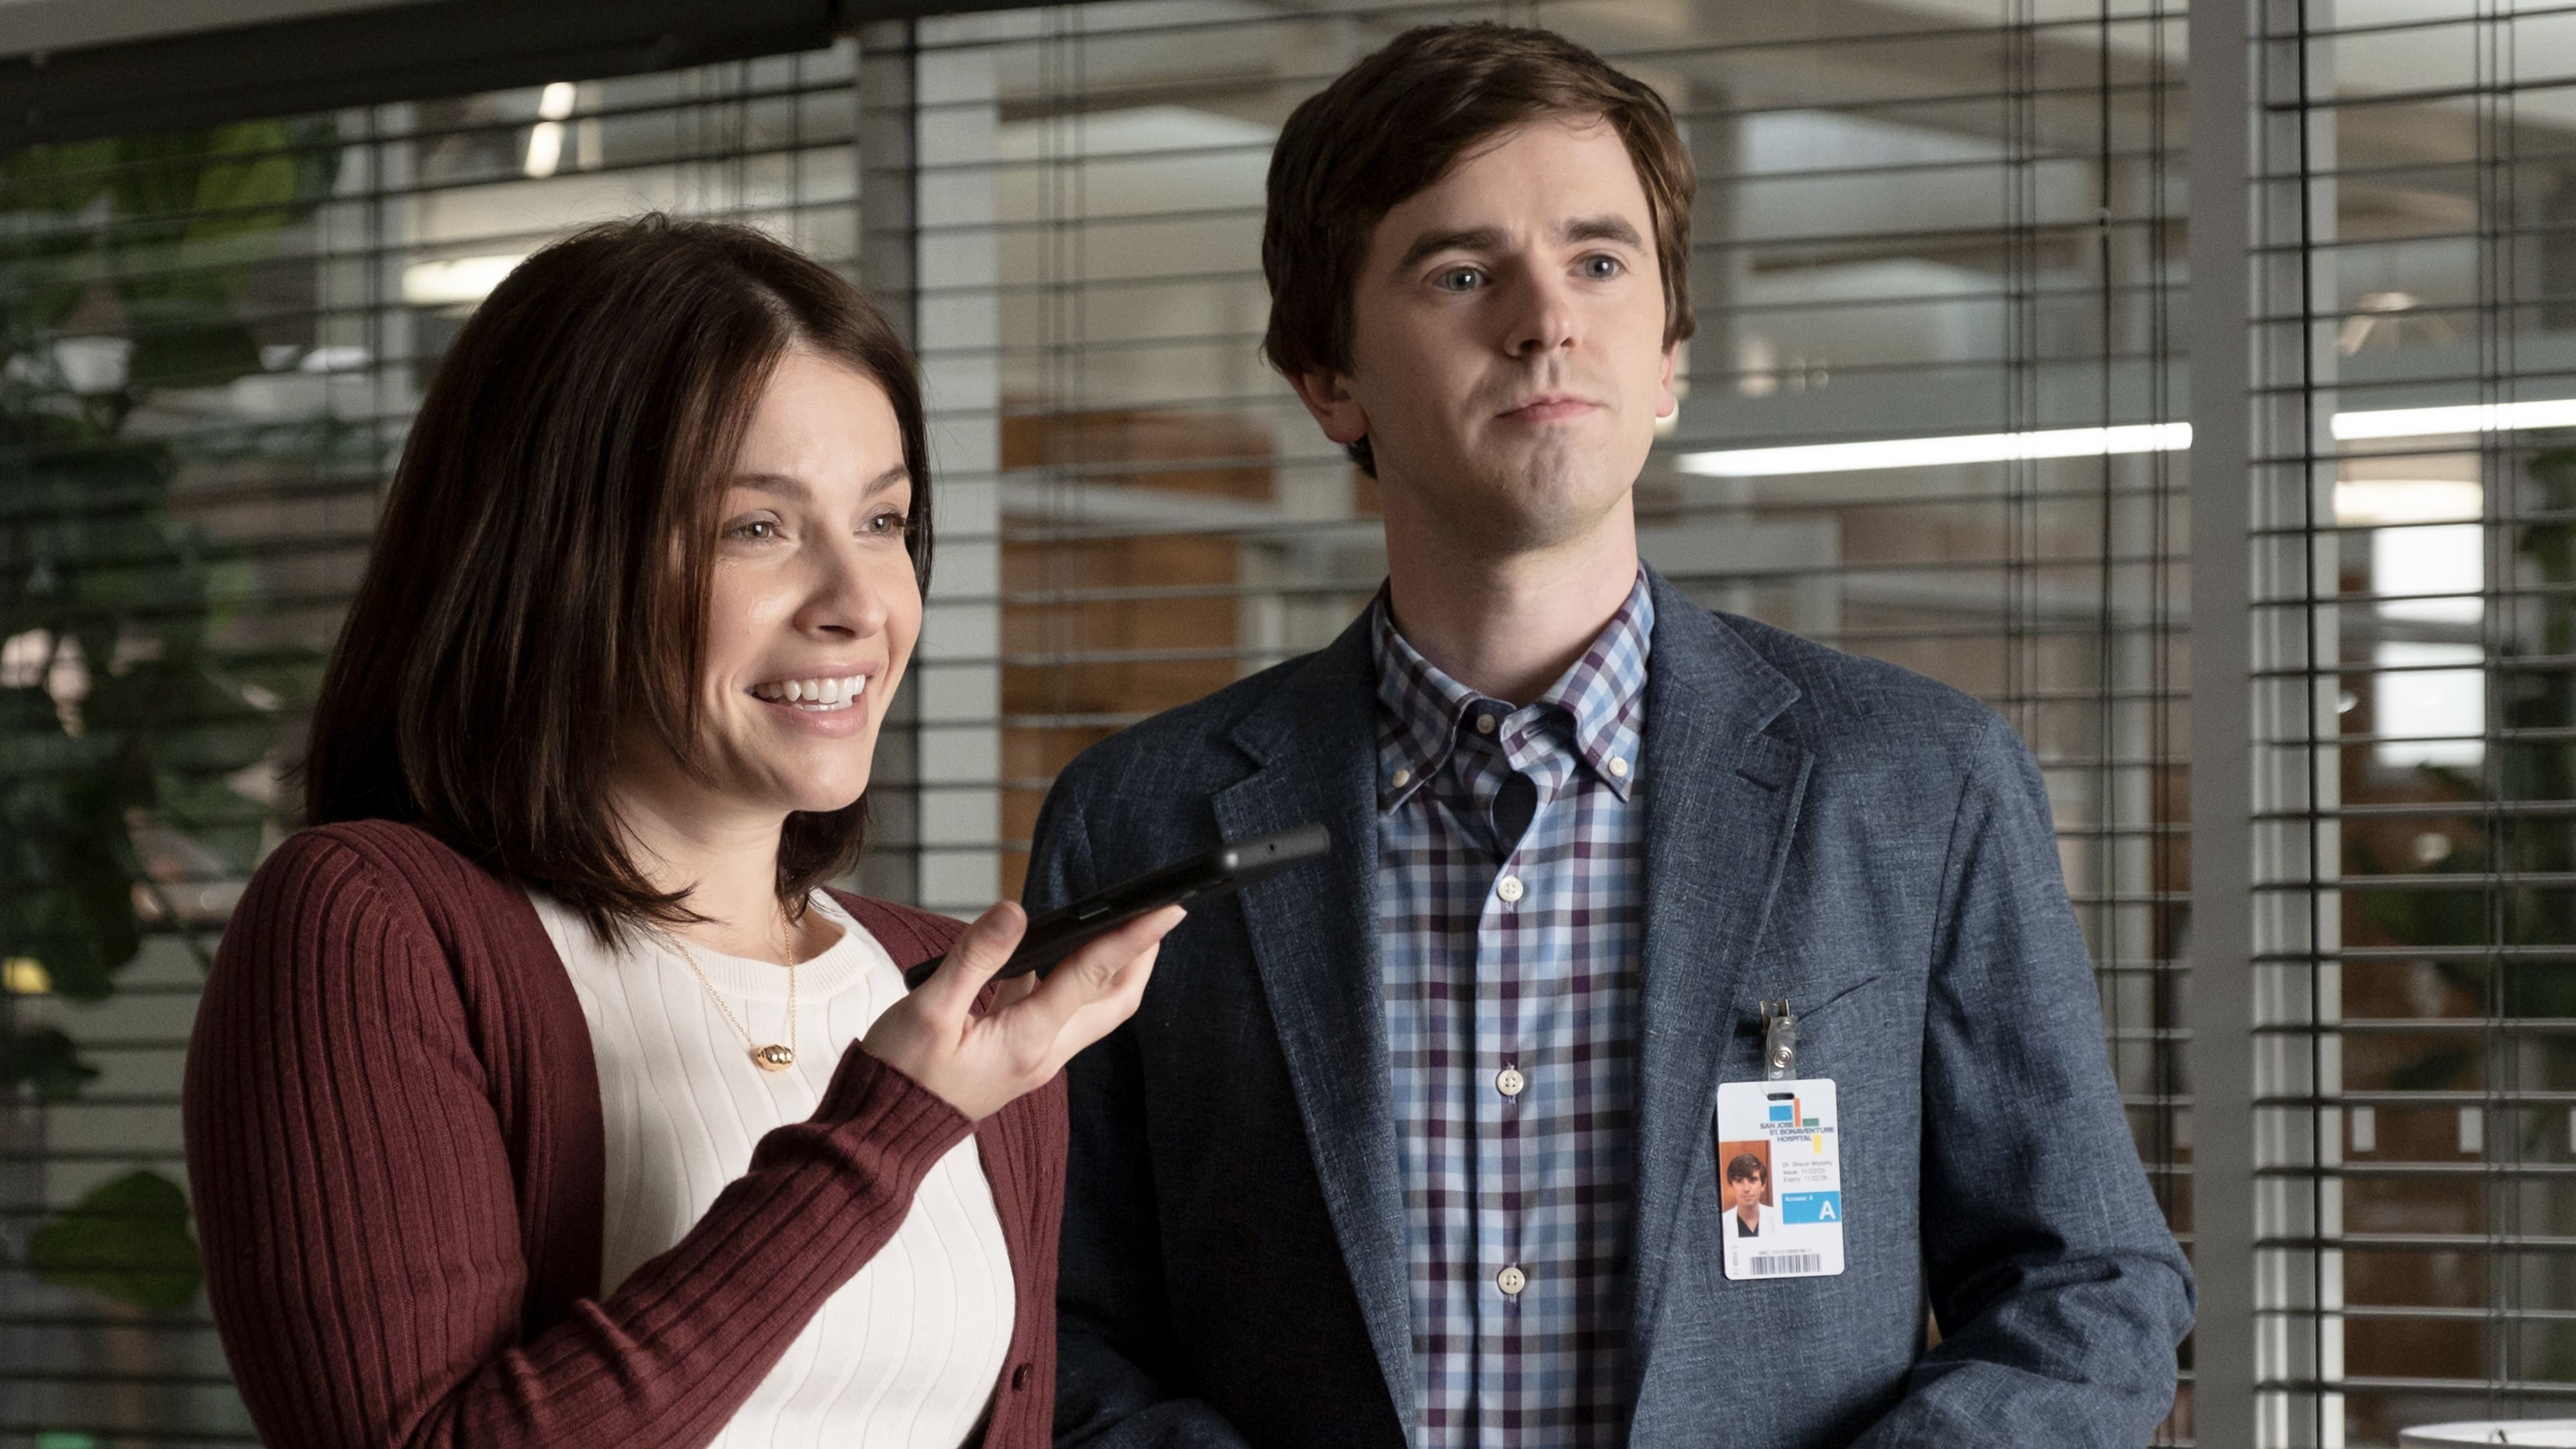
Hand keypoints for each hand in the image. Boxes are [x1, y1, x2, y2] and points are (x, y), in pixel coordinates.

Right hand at [862, 901, 1177, 1119]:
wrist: (881, 1133)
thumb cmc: (901, 1074)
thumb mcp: (929, 1010)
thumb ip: (975, 958)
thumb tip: (1014, 912)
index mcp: (1028, 1039)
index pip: (1093, 976)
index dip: (1133, 937)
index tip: (1168, 908)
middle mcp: (1043, 1051)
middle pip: (1114, 1001)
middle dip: (1142, 958)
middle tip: (1157, 914)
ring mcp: (1034, 1056)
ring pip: (1090, 1008)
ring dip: (1109, 969)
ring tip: (1113, 922)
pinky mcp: (1018, 1054)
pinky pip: (1056, 1011)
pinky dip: (1065, 979)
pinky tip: (1047, 951)